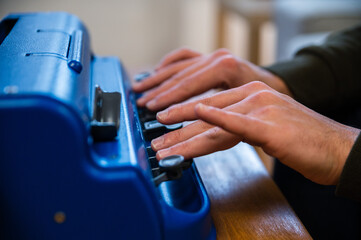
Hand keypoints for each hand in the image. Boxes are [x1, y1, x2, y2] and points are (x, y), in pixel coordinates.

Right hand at [133, 48, 289, 110]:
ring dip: (157, 78)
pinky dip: (168, 63)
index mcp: (225, 69)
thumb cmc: (266, 103)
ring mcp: (213, 56)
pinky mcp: (210, 57)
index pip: (188, 87)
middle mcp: (217, 59)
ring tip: (139, 89)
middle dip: (159, 92)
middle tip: (141, 105)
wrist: (277, 87)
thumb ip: (219, 119)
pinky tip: (156, 71)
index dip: (169, 101)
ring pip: (178, 66)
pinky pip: (184, 56)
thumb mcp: (246, 113)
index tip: (154, 112)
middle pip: (180, 77)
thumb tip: (194, 133)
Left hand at [152, 82, 359, 184]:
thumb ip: (242, 124)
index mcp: (252, 94)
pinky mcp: (270, 126)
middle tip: (156, 141)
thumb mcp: (266, 126)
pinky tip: (198, 115)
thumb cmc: (303, 139)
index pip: (210, 104)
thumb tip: (216, 132)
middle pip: (206, 112)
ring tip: (164, 146)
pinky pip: (238, 122)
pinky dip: (217, 118)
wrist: (337, 147)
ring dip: (186, 135)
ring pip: (215, 121)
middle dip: (178, 128)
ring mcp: (262, 108)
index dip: (184, 116)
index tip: (165, 128)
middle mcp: (254, 96)